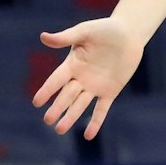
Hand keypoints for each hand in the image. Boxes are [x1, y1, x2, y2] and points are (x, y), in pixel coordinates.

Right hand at [34, 18, 144, 138]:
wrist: (129, 34)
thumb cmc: (105, 29)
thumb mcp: (85, 32)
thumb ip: (66, 37)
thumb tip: (43, 37)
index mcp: (72, 64)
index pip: (56, 80)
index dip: (47, 90)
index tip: (36, 102)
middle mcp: (81, 78)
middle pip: (66, 96)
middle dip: (58, 108)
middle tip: (48, 120)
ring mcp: (95, 86)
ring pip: (80, 105)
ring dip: (71, 117)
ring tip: (60, 130)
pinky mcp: (110, 91)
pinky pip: (101, 109)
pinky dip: (95, 122)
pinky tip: (88, 135)